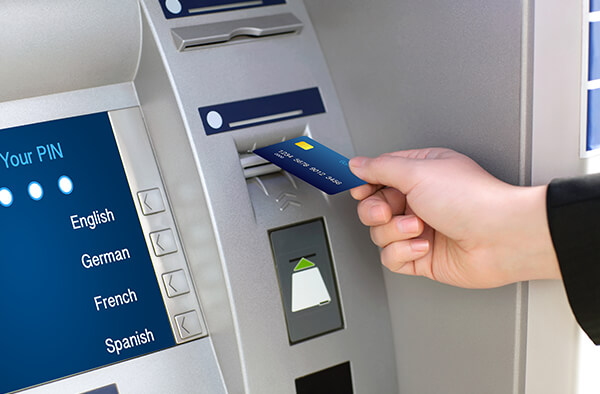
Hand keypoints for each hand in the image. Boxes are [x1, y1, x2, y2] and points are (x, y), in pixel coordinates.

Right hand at [349, 148, 560, 288]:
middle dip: (376, 211)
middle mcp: (418, 201)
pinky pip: (392, 258)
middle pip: (372, 207)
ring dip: (395, 233)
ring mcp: (419, 230)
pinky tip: (424, 246)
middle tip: (388, 211)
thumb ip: (381, 167)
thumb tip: (357, 164)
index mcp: (419, 174)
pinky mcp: (422, 257)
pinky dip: (403, 253)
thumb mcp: (418, 172)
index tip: (361, 190)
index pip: (378, 177)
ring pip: (379, 234)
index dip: (365, 185)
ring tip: (420, 227)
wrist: (502, 238)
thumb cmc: (473, 200)